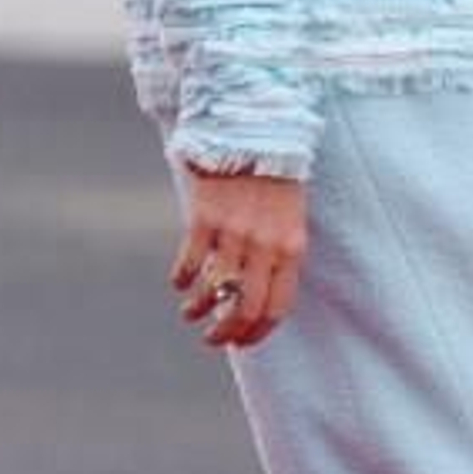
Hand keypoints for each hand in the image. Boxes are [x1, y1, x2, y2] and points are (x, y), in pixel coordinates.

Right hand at [169, 162, 307, 348]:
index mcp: (291, 248)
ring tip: (191, 313)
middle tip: (213, 339)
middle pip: (243, 308)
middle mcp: (264, 246)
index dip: (256, 333)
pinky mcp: (205, 218)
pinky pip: (190, 262)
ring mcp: (234, 233)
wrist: (258, 131)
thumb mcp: (292, 218)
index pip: (276, 308)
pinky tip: (180, 282)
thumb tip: (259, 294)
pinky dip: (182, 280)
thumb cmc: (279, 177)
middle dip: (225, 333)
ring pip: (212, 291)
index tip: (242, 342)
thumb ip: (280, 255)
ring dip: (198, 310)